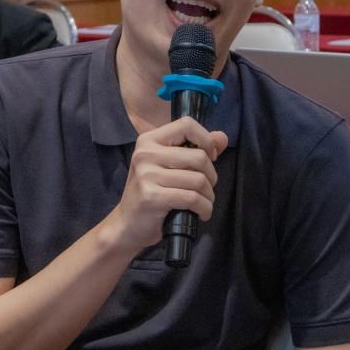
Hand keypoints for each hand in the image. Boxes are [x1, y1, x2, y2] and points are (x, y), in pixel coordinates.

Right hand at [105, 117, 228, 251]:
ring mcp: (147, 175)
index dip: (205, 140)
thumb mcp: (170, 166)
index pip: (187, 124)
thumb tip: (222, 137)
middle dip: (211, 176)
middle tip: (205, 188)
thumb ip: (197, 149)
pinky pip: (192, 198)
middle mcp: (145, 153)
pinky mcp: (152, 197)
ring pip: (198, 180)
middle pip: (199, 156)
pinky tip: (201, 213)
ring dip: (208, 196)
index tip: (210, 157)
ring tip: (203, 203)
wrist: (127, 225)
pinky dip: (204, 208)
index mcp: (149, 140)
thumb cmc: (152, 193)